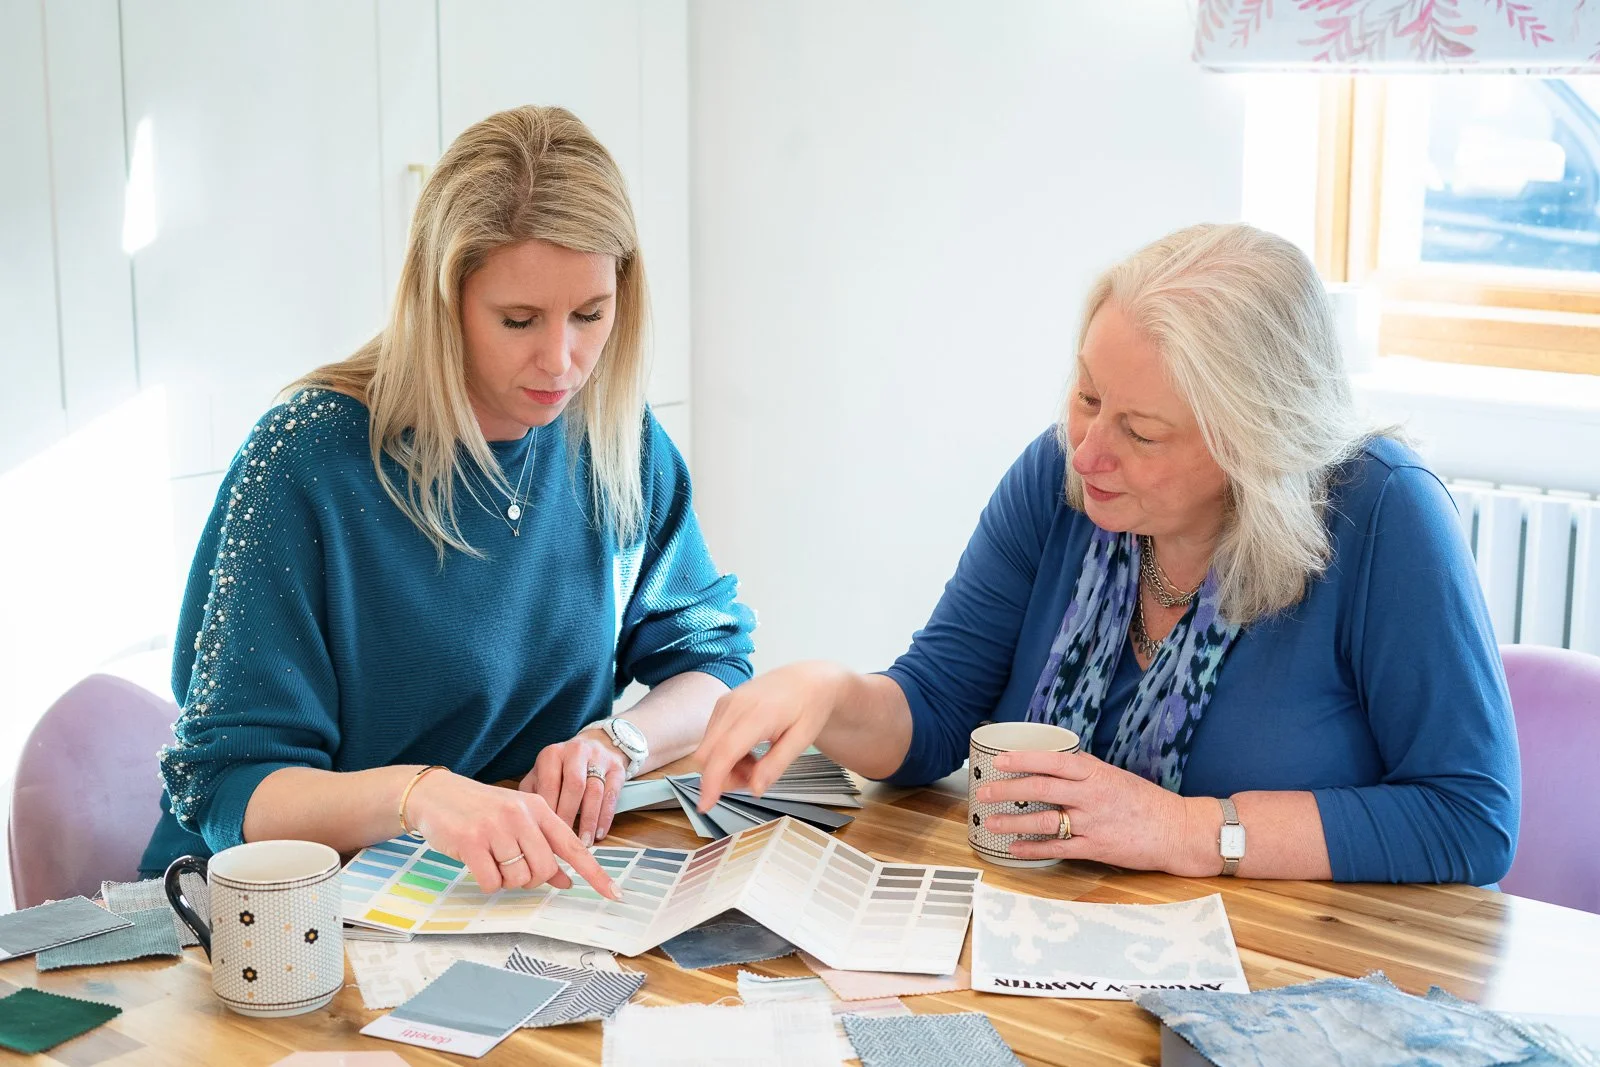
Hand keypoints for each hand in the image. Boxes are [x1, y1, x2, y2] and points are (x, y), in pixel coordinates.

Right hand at [404, 769, 618, 897]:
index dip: (595, 874)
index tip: (615, 894)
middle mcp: (521, 815)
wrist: (436, 795)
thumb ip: (543, 848)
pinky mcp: (471, 842)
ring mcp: (496, 828)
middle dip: (531, 878)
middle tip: (512, 866)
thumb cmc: (480, 810)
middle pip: (545, 870)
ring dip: (506, 880)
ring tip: (492, 859)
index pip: (574, 846)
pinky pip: (491, 882)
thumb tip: (567, 880)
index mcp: (539, 808)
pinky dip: (487, 882)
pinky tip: (478, 864)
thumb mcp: (517, 821)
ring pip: (518, 878)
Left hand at [519, 729, 627, 845]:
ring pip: (595, 791)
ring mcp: (599, 759)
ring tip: (583, 842)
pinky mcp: (617, 769)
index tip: (545, 833)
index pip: (549, 783)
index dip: (548, 810)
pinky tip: (599, 833)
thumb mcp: (542, 772)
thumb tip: (527, 820)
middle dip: (569, 815)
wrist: (597, 744)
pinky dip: (605, 817)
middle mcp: (576, 752)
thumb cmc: (563, 767)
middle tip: (564, 841)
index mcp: (552, 754)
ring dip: (589, 820)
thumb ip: (532, 792)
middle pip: (574, 785)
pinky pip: (611, 795)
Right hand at [692, 661, 850, 808]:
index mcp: (757, 714)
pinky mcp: (722, 705)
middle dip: (723, 777)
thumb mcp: (802, 739)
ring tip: (757, 763)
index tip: (706, 806)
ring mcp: (725, 703)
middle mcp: (734, 705)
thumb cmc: (808, 707)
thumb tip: (754, 790)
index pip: (724, 753)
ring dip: (726, 766)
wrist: (807, 679)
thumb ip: (776, 764)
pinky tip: (749, 751)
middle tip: (754, 779)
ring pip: (707, 749)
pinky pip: (712, 738)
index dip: (712, 782)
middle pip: (707, 754)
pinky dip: (725, 754)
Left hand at [977, 749, 1210, 874]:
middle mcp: (1091, 795)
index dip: (1023, 759)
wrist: (1178, 830)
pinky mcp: (1096, 848)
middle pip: (1040, 788)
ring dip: (1013, 822)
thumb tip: (1055, 763)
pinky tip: (1015, 848)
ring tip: (990, 822)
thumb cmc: (1145, 801)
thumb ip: (1085, 771)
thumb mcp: (1115, 776)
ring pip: (1044, 820)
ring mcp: (1092, 823)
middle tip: (984, 791)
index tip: (999, 760)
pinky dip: (1033, 848)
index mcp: (1095, 773)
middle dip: (1007, 790)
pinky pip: (1058, 848)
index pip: (1052, 761)